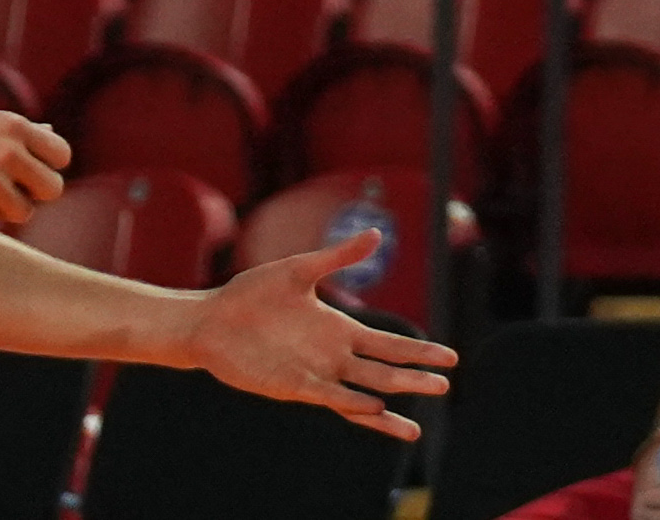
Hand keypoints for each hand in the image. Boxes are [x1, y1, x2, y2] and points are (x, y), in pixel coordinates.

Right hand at [0, 107, 70, 230]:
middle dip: (32, 195)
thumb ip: (17, 133)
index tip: (28, 175)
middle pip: (53, 189)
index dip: (47, 168)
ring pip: (23, 213)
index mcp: (14, 127)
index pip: (61, 155)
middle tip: (5, 194)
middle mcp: (8, 151)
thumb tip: (53, 132)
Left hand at [189, 245, 459, 435]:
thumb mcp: (300, 269)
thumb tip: (378, 234)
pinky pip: (330, 398)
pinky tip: (374, 408)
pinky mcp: (292, 386)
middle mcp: (333, 355)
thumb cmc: (251, 294)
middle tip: (446, 385)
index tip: (450, 356)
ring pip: (362, 394)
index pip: (389, 344)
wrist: (210, 320)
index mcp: (340, 329)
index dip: (418, 351)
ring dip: (389, 410)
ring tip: (416, 426)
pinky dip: (354, 403)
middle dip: (415, 378)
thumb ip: (339, 256)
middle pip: (384, 371)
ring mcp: (315, 373)